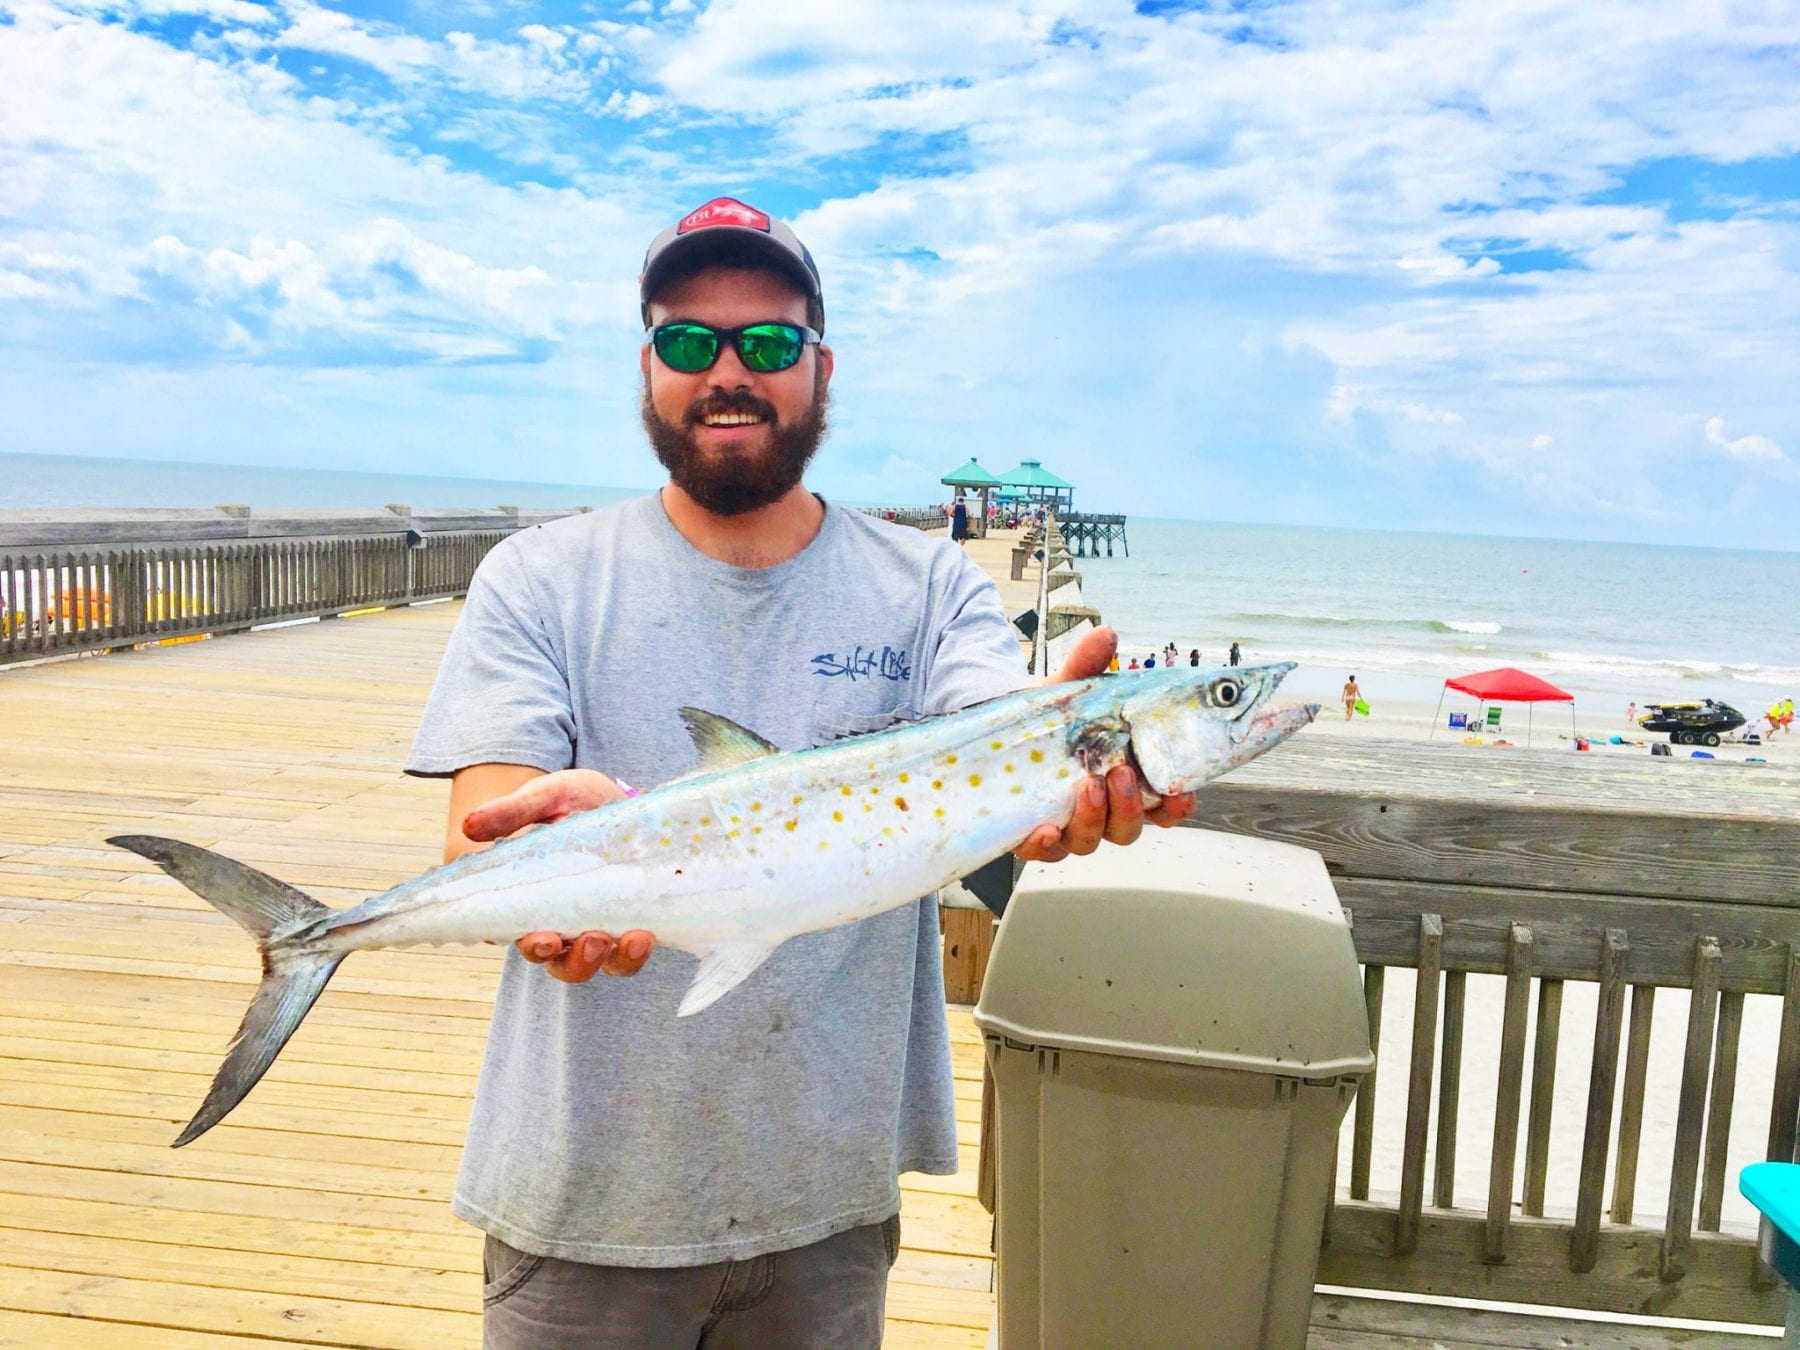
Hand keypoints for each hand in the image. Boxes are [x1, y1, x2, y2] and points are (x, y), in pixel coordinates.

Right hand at [460, 768, 656, 983]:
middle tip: (592, 940)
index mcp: (526, 899)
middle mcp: (557, 920)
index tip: (544, 938)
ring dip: (612, 960)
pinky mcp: (628, 920)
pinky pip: (629, 954)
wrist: (615, 794)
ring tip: (632, 939)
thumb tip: (469, 826)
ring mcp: (593, 924)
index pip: (518, 935)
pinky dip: (636, 952)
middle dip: (574, 960)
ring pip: (595, 962)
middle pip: (558, 961)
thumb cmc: (568, 800)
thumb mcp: (543, 798)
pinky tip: (646, 935)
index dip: (532, 945)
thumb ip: (510, 812)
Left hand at [1014, 626, 1196, 862]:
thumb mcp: (1069, 690)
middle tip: (1122, 773)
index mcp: (1124, 783)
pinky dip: (1047, 843)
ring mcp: (1068, 826)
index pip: (1163, 806)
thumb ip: (1088, 666)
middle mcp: (1102, 812)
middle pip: (1129, 829)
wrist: (999, 733)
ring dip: (1094, 817)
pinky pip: (1045, 851)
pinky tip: (1044, 828)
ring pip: (1091, 841)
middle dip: (1131, 806)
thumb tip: (1106, 634)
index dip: (1177, 807)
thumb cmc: (1050, 719)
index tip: (1183, 793)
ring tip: (1087, 786)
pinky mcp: (1033, 835)